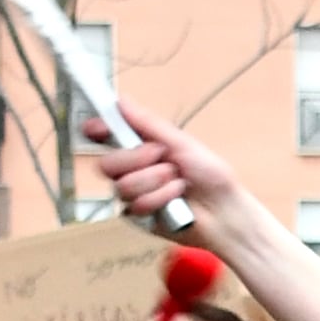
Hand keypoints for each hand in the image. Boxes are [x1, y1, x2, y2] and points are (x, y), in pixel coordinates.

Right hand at [88, 93, 241, 227]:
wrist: (224, 211)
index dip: (97, 130)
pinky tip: (176, 201)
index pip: (108, 137)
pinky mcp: (138, 218)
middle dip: (135, 159)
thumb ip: (148, 124)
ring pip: (122, 187)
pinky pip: (135, 206)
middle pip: (106, 164)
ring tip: (177, 181)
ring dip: (154, 181)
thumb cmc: (209, 176)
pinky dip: (161, 199)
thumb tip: (122, 102)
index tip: (95, 127)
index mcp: (141, 148)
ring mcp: (134, 195)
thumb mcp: (180, 142)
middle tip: (160, 155)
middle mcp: (134, 171)